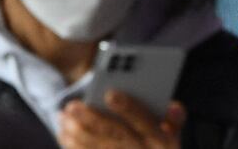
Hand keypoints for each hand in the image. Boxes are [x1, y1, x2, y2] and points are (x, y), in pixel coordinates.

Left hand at [58, 92, 184, 148]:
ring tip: (64, 115)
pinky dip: (73, 146)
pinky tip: (64, 133)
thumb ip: (174, 120)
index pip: (146, 123)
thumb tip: (173, 105)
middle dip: (91, 120)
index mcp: (162, 143)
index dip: (129, 108)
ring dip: (77, 133)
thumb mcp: (173, 137)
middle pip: (115, 136)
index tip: (110, 93)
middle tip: (72, 105)